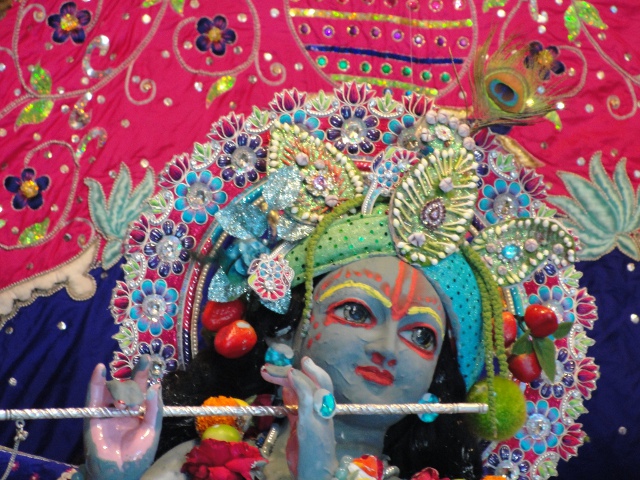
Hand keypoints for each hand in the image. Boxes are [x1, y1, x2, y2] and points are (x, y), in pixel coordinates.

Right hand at [83, 356, 162, 479]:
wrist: (119, 475)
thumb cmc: (138, 455)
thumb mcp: (152, 430)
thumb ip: (154, 408)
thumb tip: (155, 385)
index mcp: (138, 411)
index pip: (142, 388)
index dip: (146, 374)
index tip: (151, 359)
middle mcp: (123, 408)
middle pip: (129, 384)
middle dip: (138, 372)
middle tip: (145, 359)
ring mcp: (108, 411)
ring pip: (113, 388)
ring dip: (122, 387)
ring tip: (127, 403)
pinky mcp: (94, 417)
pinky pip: (93, 397)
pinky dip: (95, 382)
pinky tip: (99, 369)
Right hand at [262, 356, 337, 479]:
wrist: (313, 473)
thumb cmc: (314, 448)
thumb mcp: (309, 420)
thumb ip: (303, 396)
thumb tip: (295, 372)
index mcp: (323, 404)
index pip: (316, 380)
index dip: (305, 370)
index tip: (289, 365)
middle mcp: (316, 406)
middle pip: (302, 384)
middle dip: (286, 375)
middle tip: (267, 370)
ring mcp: (307, 414)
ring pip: (295, 392)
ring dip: (283, 382)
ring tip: (267, 373)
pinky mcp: (298, 423)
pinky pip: (291, 404)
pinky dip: (284, 394)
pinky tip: (278, 388)